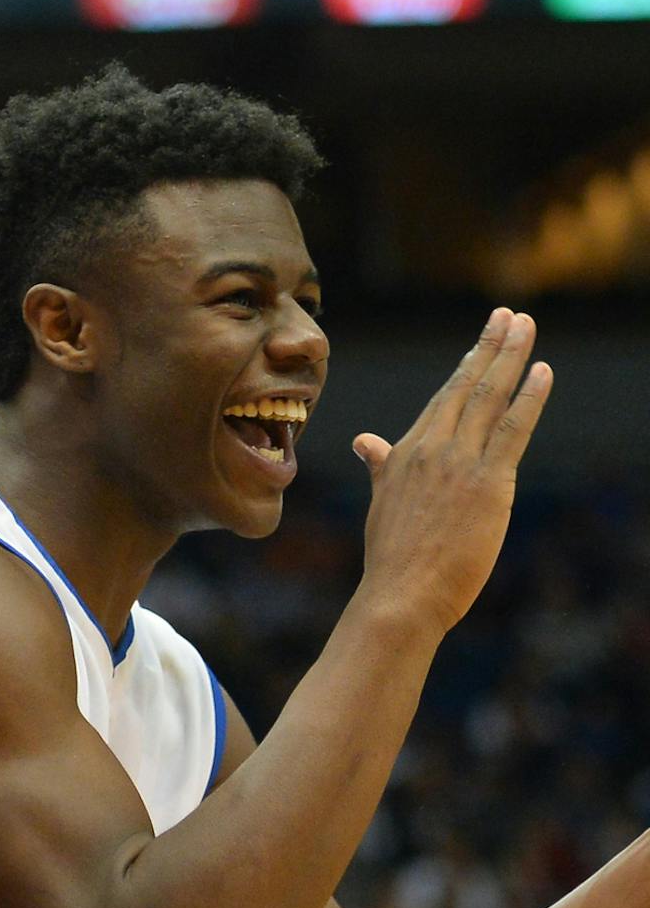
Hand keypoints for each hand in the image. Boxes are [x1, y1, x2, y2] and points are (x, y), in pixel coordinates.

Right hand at [351, 307, 551, 634]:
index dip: (468, 363)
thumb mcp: (384, 501)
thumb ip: (382, 465)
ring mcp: (459, 463)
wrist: (400, 592)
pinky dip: (530, 399)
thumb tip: (365, 440)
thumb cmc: (393, 555)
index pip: (445, 397)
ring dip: (510, 358)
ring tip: (525, 327)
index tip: (486, 336)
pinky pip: (512, 430)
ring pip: (490, 398)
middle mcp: (432, 448)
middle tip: (510, 315)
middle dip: (491, 346)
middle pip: (468, 386)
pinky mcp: (488, 483)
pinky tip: (543, 372)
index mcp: (406, 452)